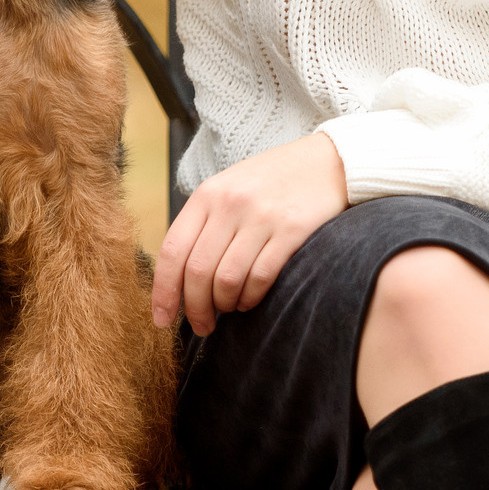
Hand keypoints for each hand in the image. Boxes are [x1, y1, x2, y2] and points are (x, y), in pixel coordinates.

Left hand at [153, 133, 348, 335]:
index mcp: (208, 194)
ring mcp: (261, 216)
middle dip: (195, 308)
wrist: (327, 162)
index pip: (172, 250)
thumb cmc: (272, 183)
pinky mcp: (291, 230)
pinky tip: (250, 300)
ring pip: (227, 279)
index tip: (161, 318)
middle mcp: (230, 204)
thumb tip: (177, 278)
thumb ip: (203, 224)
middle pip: (197, 271)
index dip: (163, 291)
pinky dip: (250, 298)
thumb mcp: (229, 189)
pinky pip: (260, 277)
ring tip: (229, 309)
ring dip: (224, 305)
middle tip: (202, 326)